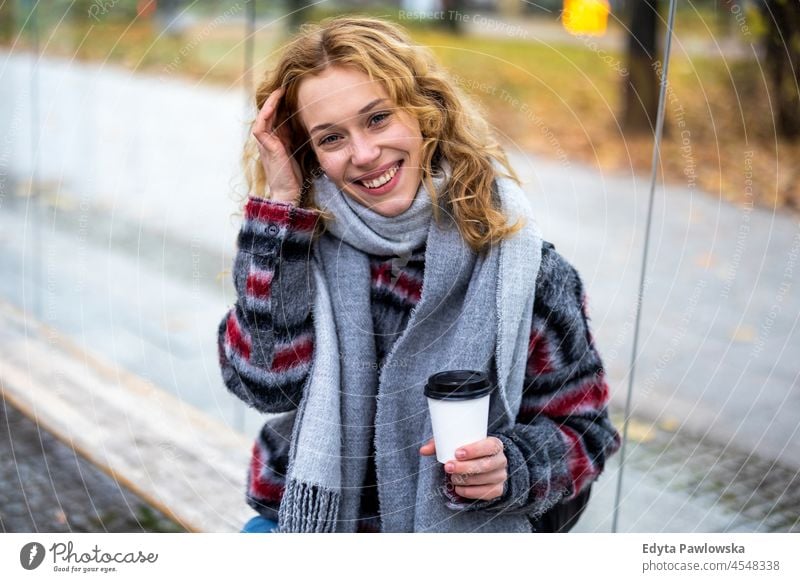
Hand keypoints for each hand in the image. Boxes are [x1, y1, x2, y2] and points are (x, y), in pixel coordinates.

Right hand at [252, 86, 302, 203]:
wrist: (288, 193)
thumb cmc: (294, 175)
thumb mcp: (298, 151)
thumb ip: (298, 137)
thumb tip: (309, 122)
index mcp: (277, 140)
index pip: (277, 116)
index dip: (283, 104)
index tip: (292, 92)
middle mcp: (269, 140)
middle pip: (269, 113)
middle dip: (276, 99)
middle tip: (286, 85)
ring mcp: (266, 143)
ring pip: (263, 117)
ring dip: (270, 103)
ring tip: (279, 90)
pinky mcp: (267, 148)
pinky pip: (261, 127)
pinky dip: (265, 115)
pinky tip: (274, 105)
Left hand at [419, 436, 507, 500]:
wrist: (487, 463)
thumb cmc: (470, 451)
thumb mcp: (459, 443)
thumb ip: (441, 444)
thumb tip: (423, 450)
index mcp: (495, 445)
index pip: (489, 446)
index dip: (474, 450)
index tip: (457, 453)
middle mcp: (501, 460)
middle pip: (485, 465)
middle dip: (465, 467)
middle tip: (448, 467)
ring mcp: (500, 476)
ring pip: (484, 480)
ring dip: (465, 479)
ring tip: (452, 477)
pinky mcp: (497, 490)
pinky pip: (484, 493)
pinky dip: (469, 492)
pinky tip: (459, 488)